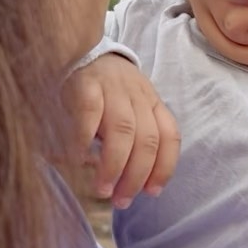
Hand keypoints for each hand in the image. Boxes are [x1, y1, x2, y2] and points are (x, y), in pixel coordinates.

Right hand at [62, 54, 179, 207]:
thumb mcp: (127, 109)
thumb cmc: (105, 90)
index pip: (170, 136)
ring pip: (124, 131)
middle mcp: (138, 95)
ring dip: (114, 166)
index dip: (165, 167)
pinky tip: (77, 161)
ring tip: (103, 190)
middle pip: (148, 139)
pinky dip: (84, 141)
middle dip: (137, 175)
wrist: (80, 47)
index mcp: (152, 102)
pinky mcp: (86, 84)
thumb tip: (121, 182)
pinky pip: (90, 115)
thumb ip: (130, 141)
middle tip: (122, 200)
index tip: (152, 192)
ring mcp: (113, 88)